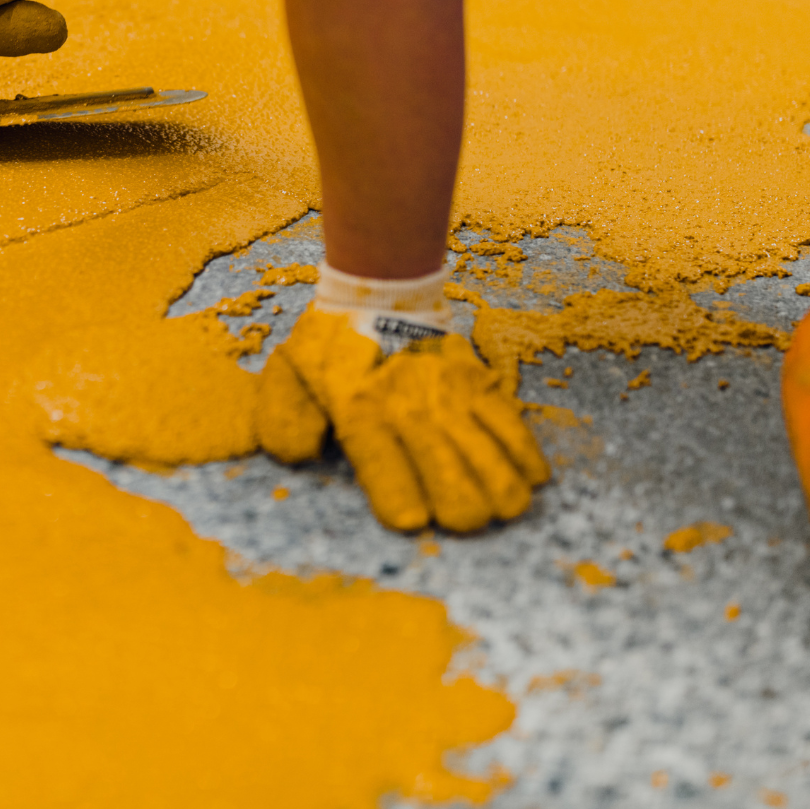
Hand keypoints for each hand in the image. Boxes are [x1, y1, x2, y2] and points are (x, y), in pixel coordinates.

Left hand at [253, 273, 548, 531]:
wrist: (380, 290)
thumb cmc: (329, 346)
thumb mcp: (287, 376)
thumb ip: (283, 422)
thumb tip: (303, 454)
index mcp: (360, 413)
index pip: (392, 483)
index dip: (405, 510)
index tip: (411, 518)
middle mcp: (411, 410)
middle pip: (457, 492)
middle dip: (462, 514)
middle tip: (455, 513)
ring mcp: (452, 397)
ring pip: (495, 469)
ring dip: (500, 497)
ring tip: (496, 505)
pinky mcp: (481, 385)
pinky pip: (517, 432)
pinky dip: (526, 462)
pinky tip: (525, 477)